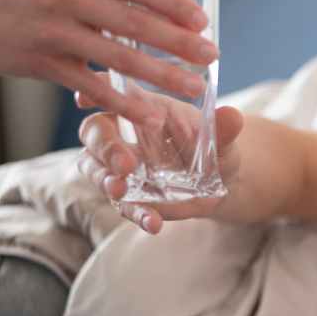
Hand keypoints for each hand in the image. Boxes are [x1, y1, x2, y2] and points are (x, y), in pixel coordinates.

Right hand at [0, 0, 216, 127]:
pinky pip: (93, 86)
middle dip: (180, 42)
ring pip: (120, 57)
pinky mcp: (43, 63)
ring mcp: (55, 30)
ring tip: (194, 88)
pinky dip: (125, 102)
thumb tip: (149, 7)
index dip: (174, 4)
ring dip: (162, 75)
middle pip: (137, 22)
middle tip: (212, 56)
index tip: (203, 21)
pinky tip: (151, 115)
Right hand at [76, 84, 244, 232]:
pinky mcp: (130, 196)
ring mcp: (121, 168)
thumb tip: (233, 115)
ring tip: (121, 192)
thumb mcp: (222, 137)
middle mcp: (123, 135)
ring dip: (106, 181)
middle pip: (95, 134)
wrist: (222, 181)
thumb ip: (223, 128)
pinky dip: (138, 214)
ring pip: (96, 170)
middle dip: (105, 149)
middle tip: (123, 165)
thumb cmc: (214, 144)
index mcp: (143, 107)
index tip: (84, 98)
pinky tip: (154, 223)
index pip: (112, 93)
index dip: (95, 92)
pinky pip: (126, 206)